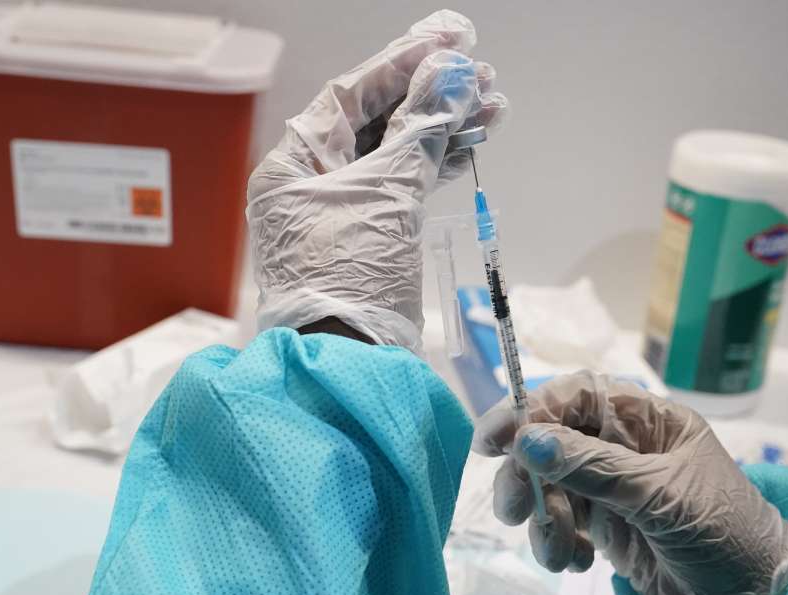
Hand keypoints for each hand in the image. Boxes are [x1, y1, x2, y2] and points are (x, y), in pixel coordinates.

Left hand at [246, 10, 508, 352]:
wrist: (350, 362)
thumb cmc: (350, 275)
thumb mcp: (387, 195)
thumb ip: (420, 131)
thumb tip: (451, 76)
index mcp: (295, 164)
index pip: (350, 94)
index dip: (402, 62)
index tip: (449, 39)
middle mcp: (313, 181)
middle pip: (377, 120)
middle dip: (431, 95)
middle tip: (482, 75)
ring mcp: (343, 210)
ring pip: (397, 152)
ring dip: (443, 127)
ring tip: (492, 106)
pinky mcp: (371, 237)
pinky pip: (405, 184)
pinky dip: (438, 164)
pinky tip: (472, 143)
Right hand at [473, 372, 787, 594]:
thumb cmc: (724, 532)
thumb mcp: (660, 496)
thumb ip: (593, 467)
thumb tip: (529, 440)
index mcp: (648, 420)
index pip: (578, 397)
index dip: (532, 411)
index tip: (495, 440)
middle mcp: (626, 447)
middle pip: (552, 442)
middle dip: (528, 476)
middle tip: (517, 512)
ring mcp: (613, 488)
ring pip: (549, 486)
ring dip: (543, 520)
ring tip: (561, 555)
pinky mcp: (607, 528)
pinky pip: (561, 523)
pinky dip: (558, 543)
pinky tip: (579, 564)